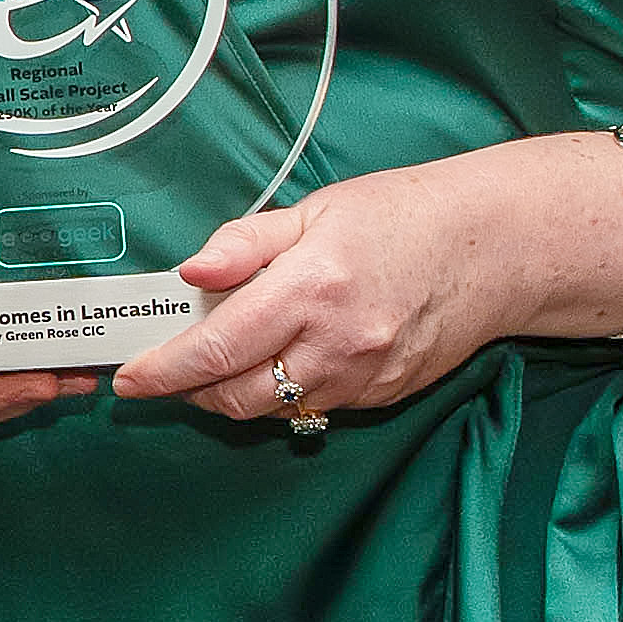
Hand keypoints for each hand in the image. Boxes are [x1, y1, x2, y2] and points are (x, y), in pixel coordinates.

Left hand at [113, 162, 518, 423]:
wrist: (493, 249)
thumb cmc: (399, 219)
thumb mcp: (313, 211)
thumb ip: (243, 244)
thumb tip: (189, 272)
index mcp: (311, 288)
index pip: (218, 349)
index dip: (164, 370)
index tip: (129, 379)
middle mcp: (338, 344)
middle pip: (238, 396)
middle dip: (192, 389)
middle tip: (168, 368)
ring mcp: (364, 377)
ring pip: (275, 409)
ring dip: (236, 393)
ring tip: (223, 359)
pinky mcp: (384, 396)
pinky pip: (315, 408)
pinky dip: (285, 392)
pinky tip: (284, 358)